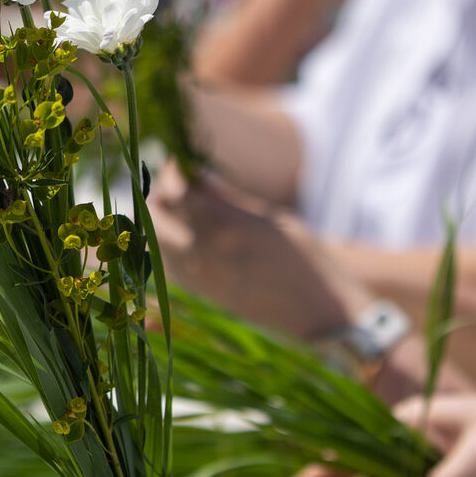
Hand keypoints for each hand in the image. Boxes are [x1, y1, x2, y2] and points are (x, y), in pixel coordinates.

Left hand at [150, 161, 369, 339]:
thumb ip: (227, 198)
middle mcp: (201, 254)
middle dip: (162, 194)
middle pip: (154, 216)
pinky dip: (166, 248)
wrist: (322, 315)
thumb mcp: (271, 217)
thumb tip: (196, 177)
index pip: (175, 189)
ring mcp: (197, 279)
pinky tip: (188, 238)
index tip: (185, 162)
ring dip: (161, 222)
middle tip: (182, 185)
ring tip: (185, 211)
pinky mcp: (200, 297)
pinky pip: (165, 267)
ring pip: (154, 242)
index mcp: (222, 228)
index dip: (175, 171)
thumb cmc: (307, 259)